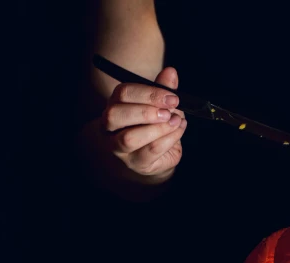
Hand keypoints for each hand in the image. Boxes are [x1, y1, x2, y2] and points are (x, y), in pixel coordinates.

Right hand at [100, 67, 186, 181]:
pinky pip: (150, 151)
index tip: (172, 97)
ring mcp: (120, 148)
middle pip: (115, 115)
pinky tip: (178, 130)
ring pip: (129, 138)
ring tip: (175, 122)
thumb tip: (171, 72)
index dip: (148, 93)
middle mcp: (110, 127)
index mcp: (115, 105)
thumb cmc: (157, 125)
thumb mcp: (161, 104)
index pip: (122, 93)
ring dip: (157, 128)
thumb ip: (164, 88)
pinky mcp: (136, 163)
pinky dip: (169, 139)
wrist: (161, 154)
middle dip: (146, 111)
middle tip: (169, 111)